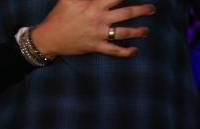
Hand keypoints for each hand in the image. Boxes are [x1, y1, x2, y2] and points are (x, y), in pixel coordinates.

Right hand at [32, 0, 154, 58]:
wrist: (47, 39)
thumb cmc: (58, 16)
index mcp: (95, 5)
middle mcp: (100, 19)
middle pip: (127, 13)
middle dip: (142, 10)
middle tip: (152, 9)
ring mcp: (98, 34)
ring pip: (123, 32)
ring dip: (137, 31)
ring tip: (146, 31)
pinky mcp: (95, 47)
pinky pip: (113, 51)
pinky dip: (125, 52)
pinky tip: (134, 51)